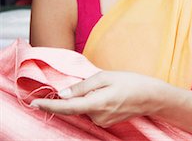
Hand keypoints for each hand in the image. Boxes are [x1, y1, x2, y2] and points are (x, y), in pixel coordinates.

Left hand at [30, 70, 163, 126]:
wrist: (150, 97)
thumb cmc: (130, 82)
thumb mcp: (106, 77)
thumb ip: (83, 86)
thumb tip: (63, 93)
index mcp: (96, 103)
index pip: (67, 107)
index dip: (49, 105)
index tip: (34, 103)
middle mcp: (97, 117)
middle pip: (76, 105)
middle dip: (79, 93)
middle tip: (99, 82)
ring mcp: (102, 122)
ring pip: (85, 107)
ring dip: (89, 96)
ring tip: (109, 86)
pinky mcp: (105, 122)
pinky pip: (92, 110)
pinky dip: (94, 100)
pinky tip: (109, 94)